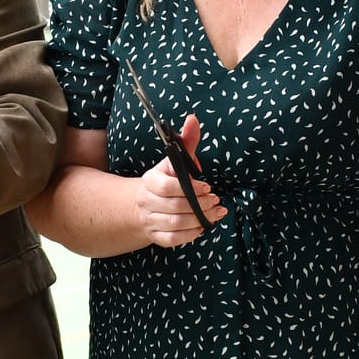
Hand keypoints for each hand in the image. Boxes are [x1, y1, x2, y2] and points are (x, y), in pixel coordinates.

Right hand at [134, 113, 225, 247]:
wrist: (142, 205)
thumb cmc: (165, 180)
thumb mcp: (173, 161)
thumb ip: (186, 142)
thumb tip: (193, 119)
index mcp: (150, 181)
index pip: (167, 186)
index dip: (191, 188)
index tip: (208, 187)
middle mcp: (147, 201)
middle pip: (175, 206)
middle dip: (200, 205)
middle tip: (216, 201)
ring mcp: (150, 220)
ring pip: (175, 224)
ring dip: (200, 220)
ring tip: (216, 213)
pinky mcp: (155, 236)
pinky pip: (173, 239)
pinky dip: (190, 235)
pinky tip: (202, 227)